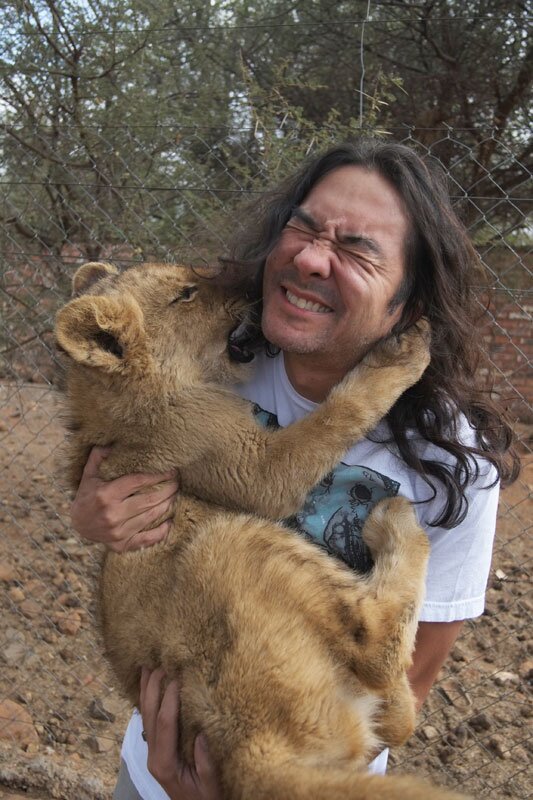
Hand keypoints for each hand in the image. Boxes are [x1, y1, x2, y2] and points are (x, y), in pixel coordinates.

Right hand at [70, 447, 178, 551]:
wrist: (78, 525)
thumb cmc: (87, 495)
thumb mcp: (89, 474)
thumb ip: (99, 457)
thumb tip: (112, 443)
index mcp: (106, 495)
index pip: (138, 482)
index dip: (157, 475)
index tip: (171, 470)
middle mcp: (112, 514)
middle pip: (149, 500)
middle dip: (167, 489)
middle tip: (177, 482)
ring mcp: (117, 532)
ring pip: (151, 517)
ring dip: (167, 505)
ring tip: (175, 495)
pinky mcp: (121, 545)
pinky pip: (146, 540)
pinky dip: (161, 532)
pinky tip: (170, 522)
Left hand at [140, 667, 220, 799]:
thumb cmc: (207, 799)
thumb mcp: (212, 784)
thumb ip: (205, 762)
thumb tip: (202, 732)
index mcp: (165, 763)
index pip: (165, 723)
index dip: (170, 698)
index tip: (178, 676)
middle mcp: (154, 757)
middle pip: (149, 715)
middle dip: (153, 688)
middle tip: (159, 663)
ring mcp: (152, 753)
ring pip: (145, 717)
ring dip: (146, 691)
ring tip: (147, 666)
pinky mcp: (156, 751)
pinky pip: (149, 721)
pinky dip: (148, 701)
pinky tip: (150, 687)